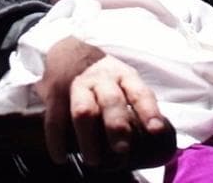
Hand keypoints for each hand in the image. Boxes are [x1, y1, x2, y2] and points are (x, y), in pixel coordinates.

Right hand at [35, 37, 168, 167]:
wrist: (69, 53)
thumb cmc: (105, 77)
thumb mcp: (123, 80)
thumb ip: (134, 102)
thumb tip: (157, 136)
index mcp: (123, 76)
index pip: (138, 92)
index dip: (148, 111)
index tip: (156, 130)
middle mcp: (102, 79)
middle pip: (111, 101)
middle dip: (117, 126)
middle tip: (121, 150)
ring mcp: (77, 85)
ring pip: (83, 110)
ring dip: (88, 137)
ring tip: (94, 161)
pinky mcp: (55, 94)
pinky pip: (55, 118)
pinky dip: (56, 140)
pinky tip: (60, 158)